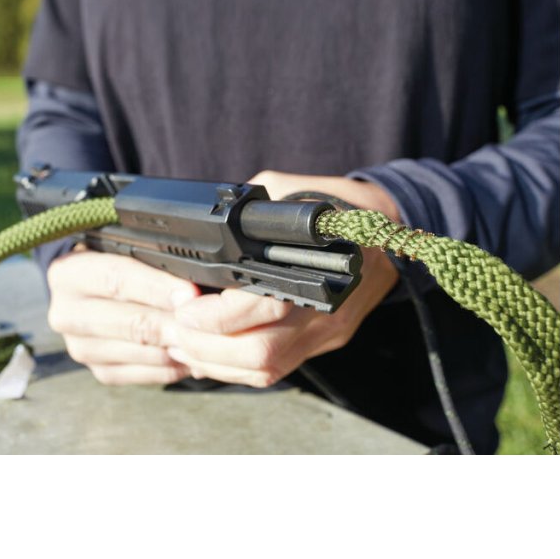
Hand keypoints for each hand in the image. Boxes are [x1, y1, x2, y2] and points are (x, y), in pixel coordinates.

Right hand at [47, 247, 198, 384]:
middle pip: (131, 323)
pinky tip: (193, 356)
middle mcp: (67, 314)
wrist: (89, 290)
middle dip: (174, 323)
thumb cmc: (113, 261)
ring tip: (208, 339)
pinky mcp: (99, 371)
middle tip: (207, 323)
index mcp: (68, 274)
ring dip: (179, 348)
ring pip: (141, 353)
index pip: (117, 280)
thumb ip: (148, 259)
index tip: (190, 295)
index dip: (157, 287)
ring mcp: (81, 348)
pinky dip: (174, 367)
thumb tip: (190, 284)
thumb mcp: (120, 248)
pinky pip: (144, 374)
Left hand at [164, 170, 400, 386]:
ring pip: (267, 370)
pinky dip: (236, 368)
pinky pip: (277, 370)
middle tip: (174, 331)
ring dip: (216, 364)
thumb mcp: (284, 188)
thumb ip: (246, 212)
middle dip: (207, 348)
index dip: (218, 316)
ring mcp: (328, 331)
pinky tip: (208, 354)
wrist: (385, 222)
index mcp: (321, 265)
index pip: (267, 306)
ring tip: (181, 345)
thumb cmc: (329, 199)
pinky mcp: (325, 341)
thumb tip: (200, 227)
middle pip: (263, 352)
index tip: (185, 306)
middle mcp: (328, 308)